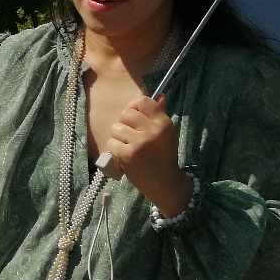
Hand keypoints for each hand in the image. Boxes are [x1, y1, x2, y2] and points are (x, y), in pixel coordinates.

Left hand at [103, 94, 189, 214]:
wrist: (164, 182)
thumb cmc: (164, 156)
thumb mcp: (167, 134)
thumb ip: (159, 115)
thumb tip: (159, 96)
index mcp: (163, 123)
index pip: (143, 101)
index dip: (134, 106)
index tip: (134, 115)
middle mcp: (152, 130)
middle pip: (126, 114)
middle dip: (125, 123)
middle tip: (130, 134)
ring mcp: (139, 142)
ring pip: (116, 128)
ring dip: (118, 137)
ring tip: (128, 145)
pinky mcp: (128, 154)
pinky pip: (112, 143)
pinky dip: (115, 149)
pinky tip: (124, 154)